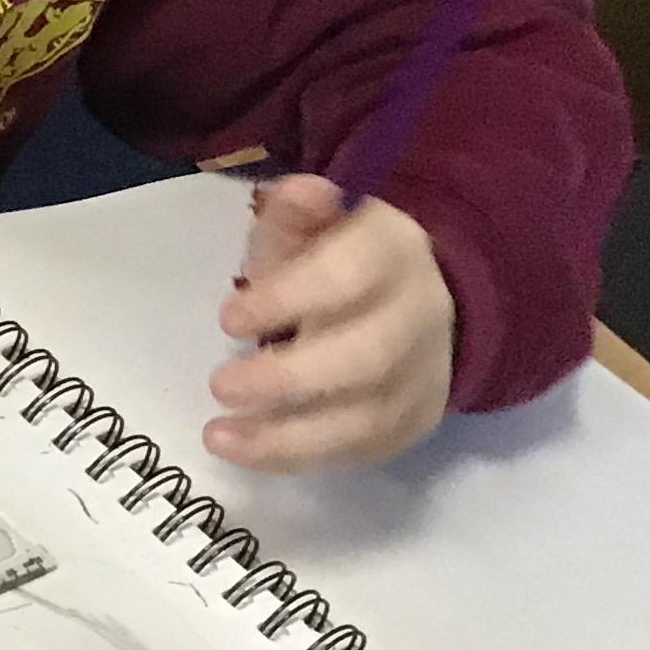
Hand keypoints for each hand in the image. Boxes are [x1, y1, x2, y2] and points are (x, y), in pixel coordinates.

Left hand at [206, 175, 454, 469]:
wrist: (430, 290)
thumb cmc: (343, 254)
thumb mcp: (318, 221)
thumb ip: (299, 213)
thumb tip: (297, 192)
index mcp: (394, 253)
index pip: (349, 276)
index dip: (290, 297)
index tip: (227, 318)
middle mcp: (420, 316)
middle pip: (367, 358)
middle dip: (288, 379)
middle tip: (220, 386)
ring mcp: (424, 374)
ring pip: (370, 418)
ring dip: (290, 437)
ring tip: (219, 437)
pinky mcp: (417, 418)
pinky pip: (367, 449)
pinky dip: (308, 457)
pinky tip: (253, 452)